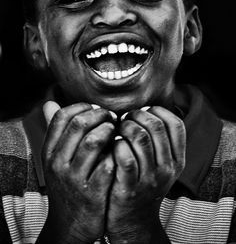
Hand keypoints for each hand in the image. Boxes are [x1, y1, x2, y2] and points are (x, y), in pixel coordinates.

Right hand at [39, 101, 115, 243]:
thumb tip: (50, 102)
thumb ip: (55, 131)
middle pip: (79, 124)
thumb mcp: (54, 159)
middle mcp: (58, 163)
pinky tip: (120, 151)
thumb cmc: (66, 185)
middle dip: (100, 114)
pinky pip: (108, 164)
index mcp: (49, 152)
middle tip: (111, 117)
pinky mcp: (93, 194)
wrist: (70, 225)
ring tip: (116, 131)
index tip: (95, 109)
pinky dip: (117, 153)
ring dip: (110, 131)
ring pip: (94, 141)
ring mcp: (75, 179)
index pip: (62, 116)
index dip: (82, 106)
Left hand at [106, 106, 185, 242]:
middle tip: (126, 118)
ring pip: (140, 137)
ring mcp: (149, 178)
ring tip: (118, 129)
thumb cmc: (144, 183)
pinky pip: (125, 157)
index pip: (176, 124)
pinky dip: (117, 144)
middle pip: (156, 126)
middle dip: (137, 115)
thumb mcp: (161, 165)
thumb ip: (160, 142)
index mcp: (177, 160)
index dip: (158, 111)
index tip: (144, 111)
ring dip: (125, 127)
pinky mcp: (129, 187)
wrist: (134, 220)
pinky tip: (114, 144)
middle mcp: (167, 168)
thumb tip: (145, 110)